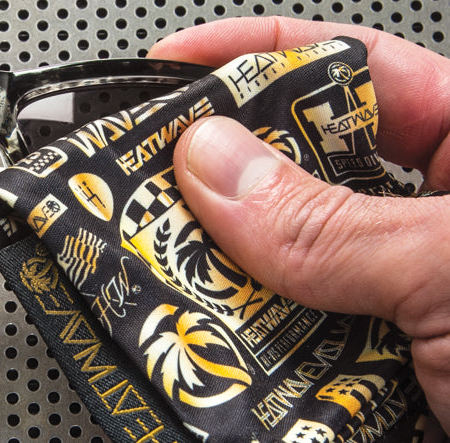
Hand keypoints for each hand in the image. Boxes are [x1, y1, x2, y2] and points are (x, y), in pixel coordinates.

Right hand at [150, 17, 449, 435]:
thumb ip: (335, 223)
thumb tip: (215, 166)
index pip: (355, 72)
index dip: (258, 55)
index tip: (173, 62)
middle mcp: (432, 228)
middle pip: (296, 174)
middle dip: (216, 179)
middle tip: (143, 184)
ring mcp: (394, 308)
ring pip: (276, 271)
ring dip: (217, 279)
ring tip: (164, 275)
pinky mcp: (369, 379)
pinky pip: (282, 351)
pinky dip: (239, 354)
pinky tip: (211, 351)